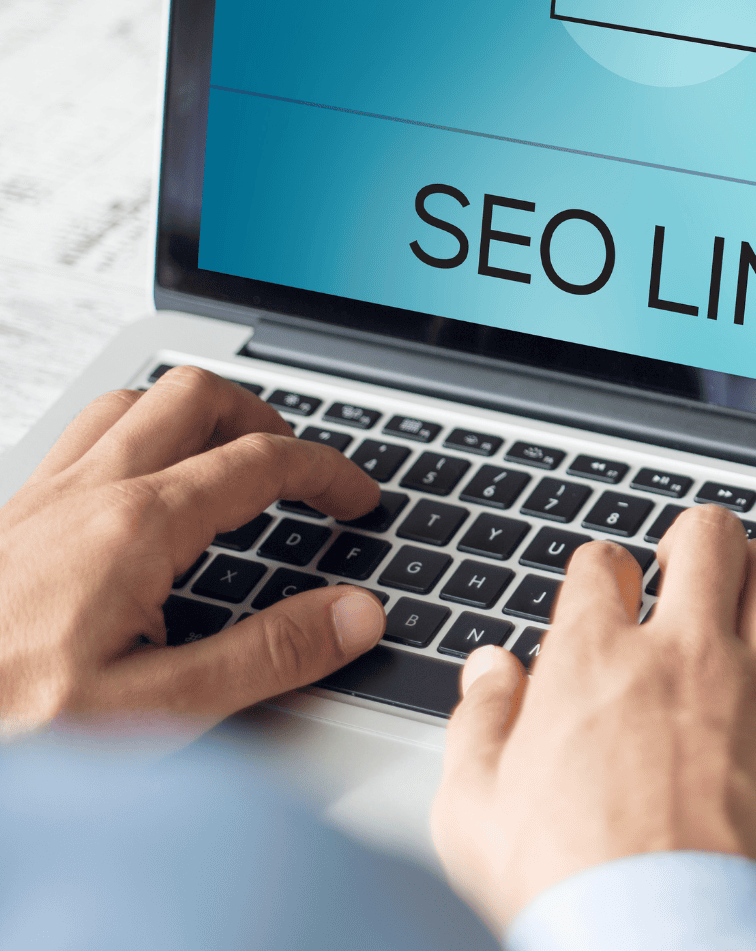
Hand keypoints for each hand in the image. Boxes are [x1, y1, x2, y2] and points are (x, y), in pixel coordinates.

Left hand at [0, 367, 387, 734]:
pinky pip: (78, 442)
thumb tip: (353, 615)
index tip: (356, 500)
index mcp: (137, 528)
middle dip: (263, 418)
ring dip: (189, 417)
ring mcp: (38, 501)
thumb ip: (267, 658)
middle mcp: (85, 494)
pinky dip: (130, 443)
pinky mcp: (7, 522)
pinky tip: (136, 499)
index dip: (327, 472)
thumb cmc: (7, 723)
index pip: (261, 462)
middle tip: (297, 466)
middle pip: (193, 397)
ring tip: (224, 460)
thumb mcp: (156, 712)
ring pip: (128, 404)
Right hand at [432, 507, 755, 931]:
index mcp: (595, 664)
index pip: (601, 569)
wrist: (668, 947)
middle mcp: (687, 656)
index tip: (608, 588)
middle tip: (692, 562)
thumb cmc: (576, 895)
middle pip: (707, 540)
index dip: (602, 572)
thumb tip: (489, 672)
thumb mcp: (474, 814)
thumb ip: (480, 725)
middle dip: (694, 540)